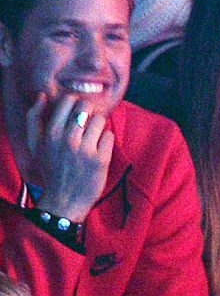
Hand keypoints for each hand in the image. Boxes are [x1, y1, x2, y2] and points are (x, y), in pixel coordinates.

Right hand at [27, 93, 113, 221]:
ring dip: (99, 126)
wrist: (64, 200)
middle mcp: (67, 139)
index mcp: (50, 133)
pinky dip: (106, 140)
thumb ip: (34, 118)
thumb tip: (42, 96)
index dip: (75, 104)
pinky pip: (110, 135)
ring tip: (92, 138)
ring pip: (100, 120)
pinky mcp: (101, 159)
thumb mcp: (34, 145)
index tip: (76, 115)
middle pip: (87, 107)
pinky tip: (99, 149)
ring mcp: (85, 149)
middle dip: (89, 113)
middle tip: (87, 125)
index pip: (69, 101)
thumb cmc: (50, 169)